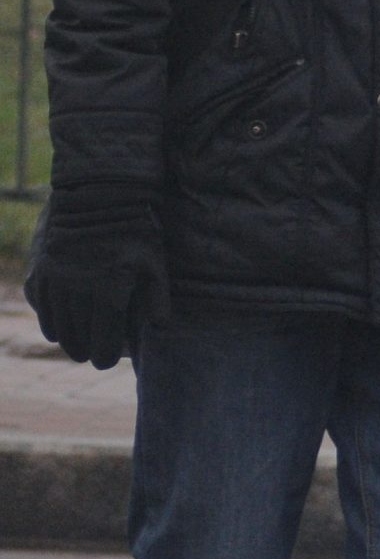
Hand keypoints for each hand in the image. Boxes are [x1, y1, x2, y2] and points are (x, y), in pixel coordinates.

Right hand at [26, 189, 168, 370]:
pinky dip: (48, 319)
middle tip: (92, 357)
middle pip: (78, 333)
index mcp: (109, 288)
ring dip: (66, 339)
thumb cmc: (137, 230)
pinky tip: (56, 330)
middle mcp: (78, 286)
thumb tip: (159, 327)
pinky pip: (41, 303)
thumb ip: (157, 297)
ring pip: (57, 321)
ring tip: (76, 348)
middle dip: (85, 349)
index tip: (106, 363)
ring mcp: (56, 277)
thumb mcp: (155, 261)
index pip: (103, 335)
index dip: (104, 353)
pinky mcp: (42, 267)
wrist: (100, 195)